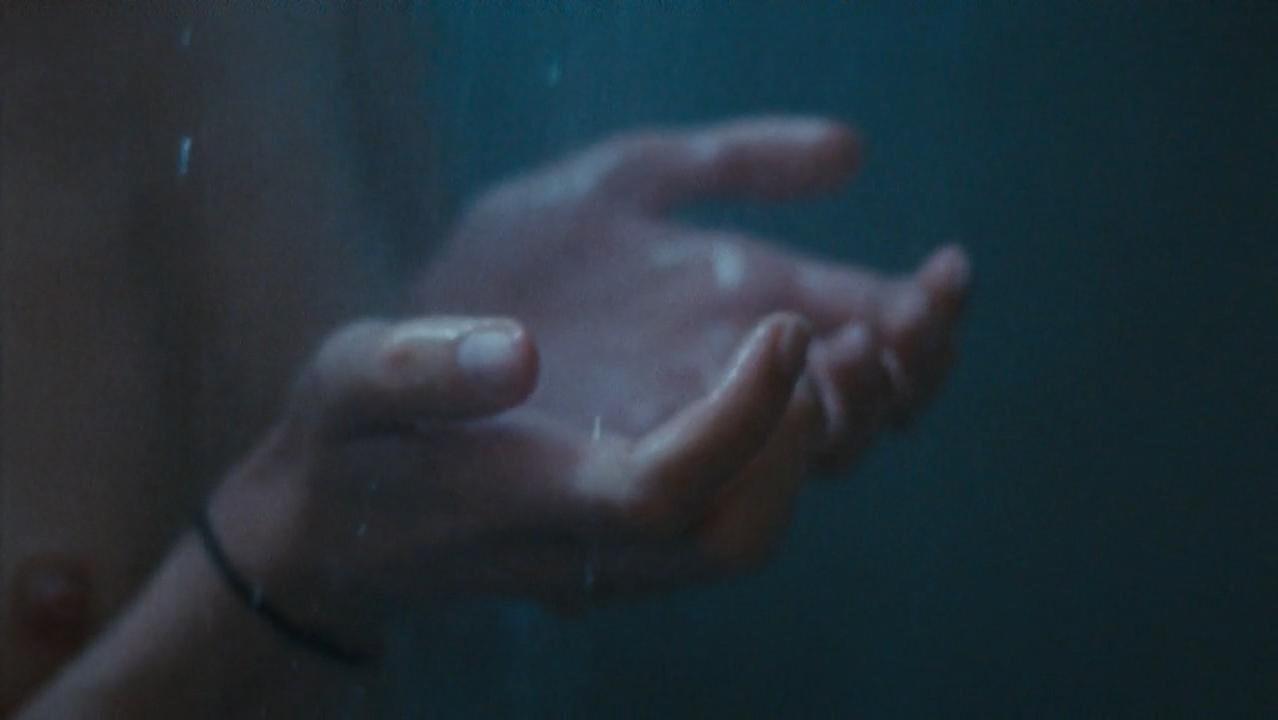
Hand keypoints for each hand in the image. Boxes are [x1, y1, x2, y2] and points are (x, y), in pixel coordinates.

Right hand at [209, 117, 969, 652]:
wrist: (334, 537)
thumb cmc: (343, 449)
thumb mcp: (346, 384)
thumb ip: (417, 368)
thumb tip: (516, 352)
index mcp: (529, 502)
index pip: (666, 489)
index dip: (740, 419)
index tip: (780, 324)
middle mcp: (590, 549)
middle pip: (742, 534)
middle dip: (820, 441)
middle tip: (864, 329)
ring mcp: (617, 555)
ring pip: (753, 530)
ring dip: (831, 442)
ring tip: (880, 332)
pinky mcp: (633, 538)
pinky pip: (738, 509)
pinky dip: (799, 445)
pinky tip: (824, 362)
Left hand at [415, 117, 969, 574]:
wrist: (383, 363)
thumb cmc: (494, 272)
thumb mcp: (613, 184)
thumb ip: (728, 161)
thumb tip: (856, 148)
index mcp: (735, 326)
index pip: (869, 348)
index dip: (926, 323)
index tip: (950, 272)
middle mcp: (716, 402)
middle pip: (858, 418)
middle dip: (910, 371)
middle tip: (912, 310)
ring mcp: (666, 451)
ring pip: (803, 470)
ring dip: (848, 411)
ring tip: (843, 341)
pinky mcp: (599, 486)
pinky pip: (700, 488)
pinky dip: (755, 434)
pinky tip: (778, 359)